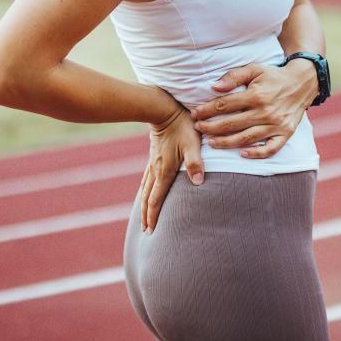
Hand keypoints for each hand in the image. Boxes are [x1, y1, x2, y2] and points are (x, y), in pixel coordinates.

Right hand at [139, 104, 203, 233]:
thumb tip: (198, 182)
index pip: (156, 199)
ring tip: (143, 218)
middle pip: (147, 198)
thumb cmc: (182, 125)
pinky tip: (145, 192)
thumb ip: (196, 162)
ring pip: (145, 189)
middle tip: (145, 231)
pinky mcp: (153, 156)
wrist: (163, 108)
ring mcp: (153, 163)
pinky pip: (146, 179)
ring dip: (143, 205)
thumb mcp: (192, 143)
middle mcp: (156, 170)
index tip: (151, 230)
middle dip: (146, 215)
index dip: (153, 216)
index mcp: (165, 171)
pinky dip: (144, 191)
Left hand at [190, 60, 317, 158]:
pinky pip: (271, 149)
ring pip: (246, 138)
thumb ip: (234, 76)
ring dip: (226, 143)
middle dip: (211, 128)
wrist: (302, 82)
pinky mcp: (286, 133)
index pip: (224, 105)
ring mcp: (276, 124)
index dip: (206, 110)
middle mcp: (266, 111)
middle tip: (198, 128)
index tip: (194, 114)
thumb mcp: (254, 69)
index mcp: (256, 95)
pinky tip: (242, 154)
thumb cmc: (274, 76)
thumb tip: (214, 87)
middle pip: (232, 124)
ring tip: (211, 143)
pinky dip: (257, 154)